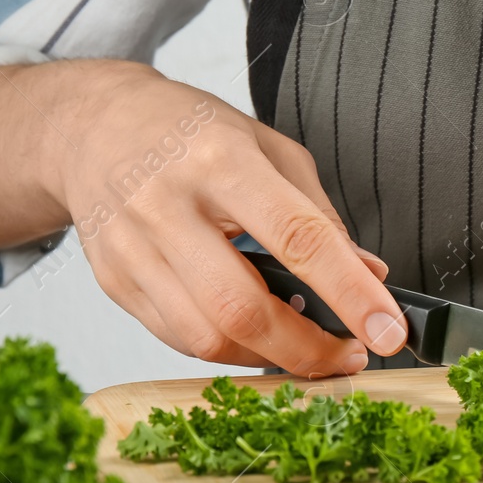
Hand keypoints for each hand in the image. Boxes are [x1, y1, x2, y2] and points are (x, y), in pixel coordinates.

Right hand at [0, 60, 405, 376]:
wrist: (94, 126)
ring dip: (269, 356)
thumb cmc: (192, 133)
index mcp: (222, 160)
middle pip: (241, 307)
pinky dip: (228, 349)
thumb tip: (369, 276)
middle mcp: (168, 205)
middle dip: (308, 349)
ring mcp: (132, 248)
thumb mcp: (270, 148)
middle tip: (349, 355)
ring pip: (206, 336)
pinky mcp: (114, 282)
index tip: (389, 332)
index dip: (349, 293)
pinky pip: (178, 339)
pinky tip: (254, 334)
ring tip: (306, 346)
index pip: (297, 237)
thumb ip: (320, 215)